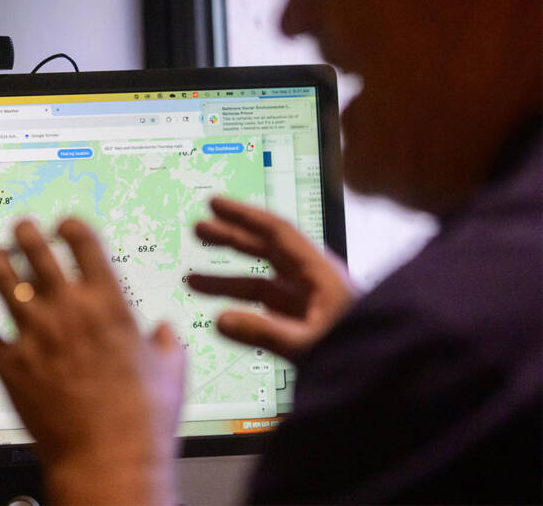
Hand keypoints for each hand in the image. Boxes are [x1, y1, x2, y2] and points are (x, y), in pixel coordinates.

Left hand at [0, 218, 184, 504]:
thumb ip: (167, 342)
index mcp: (108, 304)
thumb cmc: (144, 418)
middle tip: (22, 227)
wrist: (107, 459)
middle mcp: (67, 310)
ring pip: (2, 282)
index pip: (83, 243)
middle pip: (36, 252)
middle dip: (26, 232)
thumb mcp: (171, 371)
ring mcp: (34, 335)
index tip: (65, 224)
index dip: (71, 226)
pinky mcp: (9, 365)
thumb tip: (164, 331)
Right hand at [188, 197, 356, 362]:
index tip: (214, 205)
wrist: (389, 376)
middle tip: (198, 231)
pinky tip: (219, 311)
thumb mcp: (311, 345)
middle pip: (265, 250)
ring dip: (226, 278)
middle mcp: (311, 281)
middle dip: (229, 239)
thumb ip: (265, 333)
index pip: (275, 232)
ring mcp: (306, 302)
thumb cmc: (359, 353)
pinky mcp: (302, 323)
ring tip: (191, 279)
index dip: (243, 216)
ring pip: (260, 281)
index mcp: (319, 272)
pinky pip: (265, 306)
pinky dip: (240, 305)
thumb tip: (219, 320)